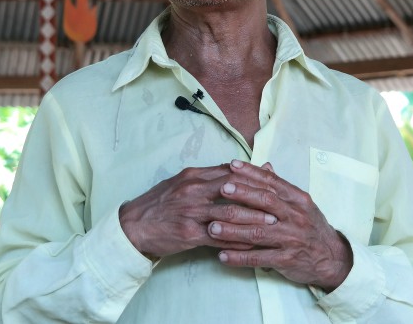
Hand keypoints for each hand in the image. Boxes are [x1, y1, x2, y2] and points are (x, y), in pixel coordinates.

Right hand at [118, 164, 277, 258]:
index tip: (272, 181)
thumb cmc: (161, 203)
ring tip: (272, 224)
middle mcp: (193, 191)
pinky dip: (237, 241)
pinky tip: (251, 244)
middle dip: (258, 197)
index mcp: (193, 176)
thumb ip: (210, 175)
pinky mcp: (188, 233)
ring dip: (253, 219)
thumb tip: (237, 167)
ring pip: (229, 214)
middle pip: (233, 190)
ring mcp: (191, 212)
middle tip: (279, 203)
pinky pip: (218, 237)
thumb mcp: (183, 182)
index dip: (252, 176)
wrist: (133, 225)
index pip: (229, 172)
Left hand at [208, 160, 352, 291]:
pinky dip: (239, 258)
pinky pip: (259, 258)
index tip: (232, 165)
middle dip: (242, 195)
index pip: (272, 182)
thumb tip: (266, 165)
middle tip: (221, 189)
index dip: (251, 173)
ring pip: (258, 232)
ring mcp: (290, 238)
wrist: (332, 257)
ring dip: (233, 230)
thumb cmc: (312, 226)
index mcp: (298, 199)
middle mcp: (295, 217)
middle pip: (265, 202)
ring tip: (212, 227)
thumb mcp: (301, 204)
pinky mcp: (286, 260)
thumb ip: (281, 186)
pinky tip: (222, 255)